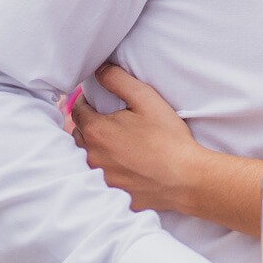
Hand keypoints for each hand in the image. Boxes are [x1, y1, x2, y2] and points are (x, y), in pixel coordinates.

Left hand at [74, 63, 199, 212]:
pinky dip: (106, 168)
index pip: (78, 110)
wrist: (185, 178)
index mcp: (96, 130)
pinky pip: (99, 176)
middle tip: (109, 121)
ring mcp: (99, 177)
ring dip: (95, 147)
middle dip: (89, 125)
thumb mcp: (146, 99)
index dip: (87, 102)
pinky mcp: (110, 192)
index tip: (99, 101)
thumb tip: (99, 70)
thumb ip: (118, 80)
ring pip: (86, 156)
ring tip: (115, 143)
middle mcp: (91, 155)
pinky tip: (123, 165)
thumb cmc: (167, 138)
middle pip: (78, 134)